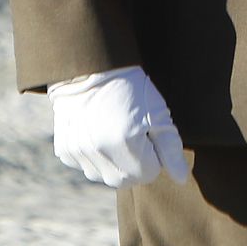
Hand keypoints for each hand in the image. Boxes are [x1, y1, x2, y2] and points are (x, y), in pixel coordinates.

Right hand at [47, 65, 189, 188]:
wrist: (89, 65)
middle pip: (125, 180)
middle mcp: (99, 149)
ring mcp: (79, 150)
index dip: (153, 155)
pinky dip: (92, 156)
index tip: (148, 135)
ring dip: (113, 163)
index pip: (149, 173)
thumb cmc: (129, 86)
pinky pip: (84, 166)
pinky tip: (95, 133)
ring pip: (103, 176)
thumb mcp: (157, 112)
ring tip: (113, 133)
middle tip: (133, 136)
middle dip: (135, 165)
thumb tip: (181, 179)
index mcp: (125, 140)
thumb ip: (171, 148)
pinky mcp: (65, 148)